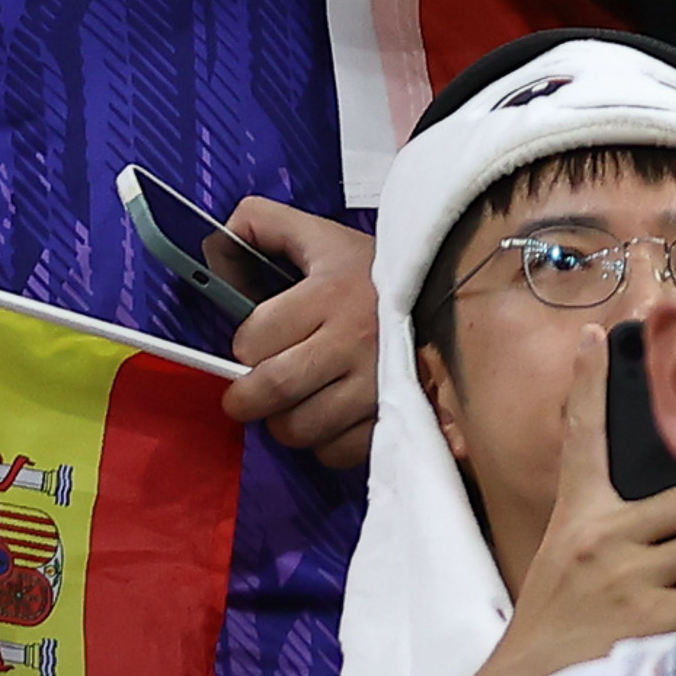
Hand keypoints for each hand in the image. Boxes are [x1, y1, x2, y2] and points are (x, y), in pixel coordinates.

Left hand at [223, 201, 380, 470]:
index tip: (260, 341)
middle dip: (246, 397)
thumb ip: (267, 225)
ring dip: (286, 421)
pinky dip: (324, 442)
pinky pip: (335, 450)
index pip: (252, 339)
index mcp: (330, 293)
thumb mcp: (324, 237)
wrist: (458, 296)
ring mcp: (375, 385)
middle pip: (270, 390)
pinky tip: (332, 416)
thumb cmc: (378, 273)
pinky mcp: (393, 417)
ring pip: (298, 428)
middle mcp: (353, 340)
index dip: (246, 344)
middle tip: (252, 389)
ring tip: (298, 401)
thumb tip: (217, 239)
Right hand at [467, 325, 675, 675]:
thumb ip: (607, 513)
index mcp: (581, 515)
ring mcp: (625, 581)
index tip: (601, 335)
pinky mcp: (647, 625)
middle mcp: (602, 539)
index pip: (583, 437)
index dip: (590, 384)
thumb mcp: (565, 551)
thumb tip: (657, 487)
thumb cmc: (558, 615)